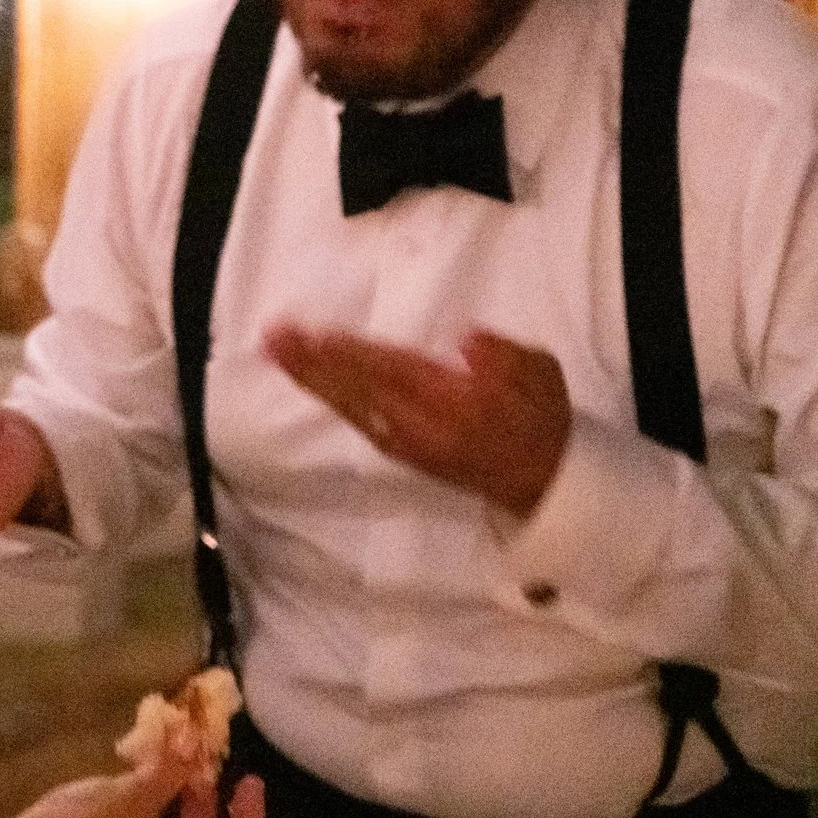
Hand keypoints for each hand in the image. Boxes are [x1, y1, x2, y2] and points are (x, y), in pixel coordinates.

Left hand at [263, 322, 571, 517]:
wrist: (543, 484)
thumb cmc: (540, 418)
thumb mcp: (541, 374)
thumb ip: (504, 356)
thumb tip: (467, 339)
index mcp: (455, 402)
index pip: (394, 371)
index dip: (352, 354)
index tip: (315, 334)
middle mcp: (423, 425)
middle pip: (359, 389)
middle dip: (314, 364)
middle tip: (273, 337)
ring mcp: (407, 442)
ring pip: (352, 407)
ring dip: (312, 379)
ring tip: (278, 353)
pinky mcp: (402, 452)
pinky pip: (358, 422)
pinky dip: (331, 399)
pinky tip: (311, 381)